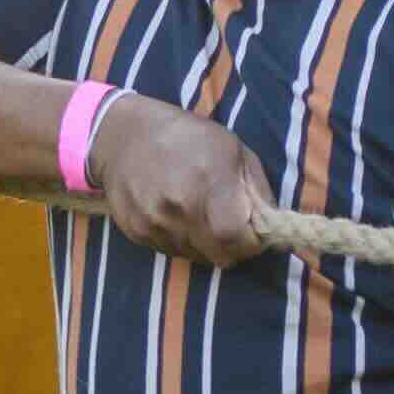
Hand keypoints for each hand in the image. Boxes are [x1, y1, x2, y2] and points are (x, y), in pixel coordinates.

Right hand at [79, 96, 273, 264]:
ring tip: (198, 214)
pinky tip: (175, 214)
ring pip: (197, 257)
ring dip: (206, 244)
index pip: (238, 239)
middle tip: (229, 227)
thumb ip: (256, 189)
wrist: (123, 136)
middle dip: (232, 247)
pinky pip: (172, 251)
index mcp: (209, 181)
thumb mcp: (233, 148)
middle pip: (220, 256)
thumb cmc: (186, 136)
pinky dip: (181, 240)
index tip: (252, 233)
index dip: (251, 242)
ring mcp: (155, 223)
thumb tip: (271, 223)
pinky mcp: (137, 233)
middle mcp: (180, 207)